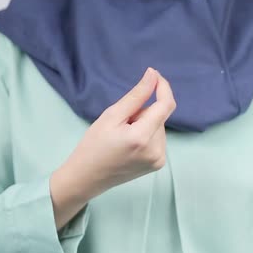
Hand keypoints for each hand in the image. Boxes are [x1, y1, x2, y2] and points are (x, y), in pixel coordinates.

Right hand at [50, 67, 175, 228]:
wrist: (87, 177)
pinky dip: (146, 135)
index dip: (163, 87)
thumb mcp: (111, 116)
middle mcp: (156, 150)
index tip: (154, 75)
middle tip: (120, 124)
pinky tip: (130, 145)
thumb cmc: (94, 145)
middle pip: (159, 116)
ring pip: (158, 126)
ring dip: (144, 124)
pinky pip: (157, 139)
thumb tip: (153, 75)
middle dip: (143, 112)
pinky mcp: (158, 164)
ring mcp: (159, 160)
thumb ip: (136, 96)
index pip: (165, 105)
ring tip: (123, 137)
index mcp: (142, 137)